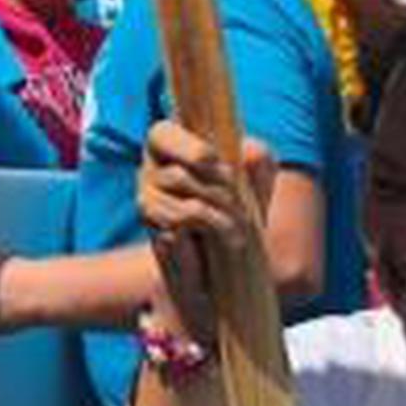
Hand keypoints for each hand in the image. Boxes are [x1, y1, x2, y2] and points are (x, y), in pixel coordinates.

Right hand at [137, 121, 277, 344]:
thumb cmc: (239, 218)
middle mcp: (150, 173)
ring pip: (183, 191)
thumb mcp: (256, 183)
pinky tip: (228, 239)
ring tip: (239, 227)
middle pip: (181, 170)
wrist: (231, 272)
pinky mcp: (156, 231)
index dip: (188, 147)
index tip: (215, 162)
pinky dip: (215, 225)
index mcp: (169, 153)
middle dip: (220, 186)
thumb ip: (258, 161)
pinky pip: (185, 217)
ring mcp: (148, 201)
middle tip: (239, 204)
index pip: (161, 133)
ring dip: (222, 209)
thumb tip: (251, 152)